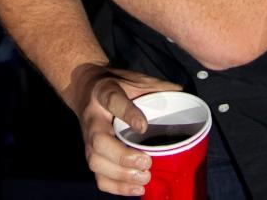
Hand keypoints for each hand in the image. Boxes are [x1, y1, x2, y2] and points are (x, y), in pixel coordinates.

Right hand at [71, 64, 182, 196]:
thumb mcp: (133, 79)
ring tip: (145, 177)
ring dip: (120, 175)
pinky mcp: (92, 154)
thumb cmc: (115, 85)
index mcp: (104, 93)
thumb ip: (156, 86)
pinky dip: (116, 187)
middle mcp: (93, 118)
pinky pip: (98, 176)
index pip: (113, 101)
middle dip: (122, 156)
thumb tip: (182, 92)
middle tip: (147, 162)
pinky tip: (136, 189)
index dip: (127, 114)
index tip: (143, 126)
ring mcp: (89, 139)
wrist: (84, 88)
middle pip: (99, 141)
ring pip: (96, 162)